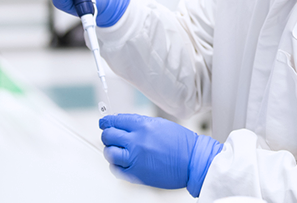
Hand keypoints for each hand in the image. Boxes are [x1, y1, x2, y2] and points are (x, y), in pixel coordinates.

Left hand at [100, 114, 222, 196]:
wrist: (192, 160)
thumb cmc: (181, 142)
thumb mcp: (160, 124)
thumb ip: (140, 124)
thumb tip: (124, 124)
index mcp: (143, 125)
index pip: (116, 121)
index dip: (107, 121)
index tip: (104, 122)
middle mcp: (136, 141)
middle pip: (109, 136)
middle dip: (107, 134)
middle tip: (109, 135)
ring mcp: (135, 158)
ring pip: (109, 153)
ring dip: (110, 150)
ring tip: (116, 149)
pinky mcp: (136, 175)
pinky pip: (116, 169)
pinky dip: (115, 165)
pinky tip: (120, 161)